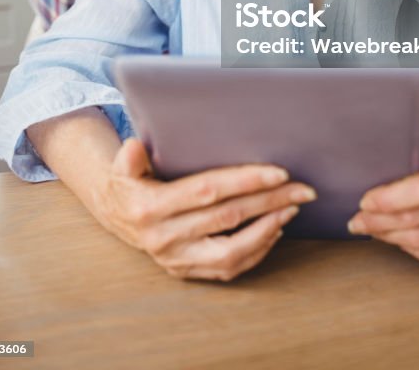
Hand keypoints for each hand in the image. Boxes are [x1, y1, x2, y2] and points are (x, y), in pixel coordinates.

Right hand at [97, 139, 315, 280]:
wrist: (116, 216)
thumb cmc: (129, 182)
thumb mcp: (122, 166)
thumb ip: (129, 158)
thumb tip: (134, 146)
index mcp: (151, 207)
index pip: (208, 191)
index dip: (245, 181)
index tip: (278, 172)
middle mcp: (164, 238)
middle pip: (228, 217)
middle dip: (270, 201)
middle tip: (302, 189)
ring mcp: (177, 259)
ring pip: (232, 251)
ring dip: (268, 229)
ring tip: (291, 208)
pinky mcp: (187, 271)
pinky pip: (228, 268)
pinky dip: (256, 250)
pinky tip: (274, 230)